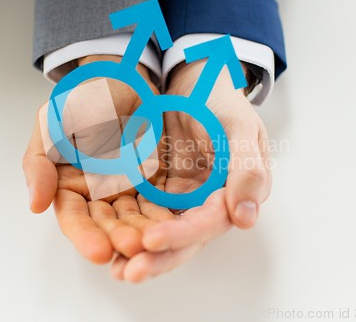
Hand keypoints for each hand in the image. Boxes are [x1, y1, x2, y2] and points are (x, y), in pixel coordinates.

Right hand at [22, 55, 174, 263]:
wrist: (119, 82)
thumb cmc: (80, 102)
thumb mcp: (50, 127)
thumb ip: (40, 164)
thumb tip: (35, 204)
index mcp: (70, 187)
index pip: (75, 218)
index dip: (85, 236)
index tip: (99, 252)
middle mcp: (98, 195)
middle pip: (107, 224)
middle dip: (119, 238)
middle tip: (133, 247)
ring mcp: (128, 190)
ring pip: (135, 218)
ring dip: (144, 233)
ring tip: (154, 242)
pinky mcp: (153, 181)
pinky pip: (159, 202)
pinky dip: (165, 216)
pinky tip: (173, 226)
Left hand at [111, 60, 271, 281]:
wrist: (195, 84)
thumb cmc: (221, 101)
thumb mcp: (239, 126)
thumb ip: (247, 168)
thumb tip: (245, 218)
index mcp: (234, 192)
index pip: (209, 221)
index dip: (182, 234)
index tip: (152, 240)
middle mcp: (208, 203)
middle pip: (184, 238)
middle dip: (158, 257)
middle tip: (128, 271)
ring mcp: (183, 198)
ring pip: (162, 231)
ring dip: (140, 252)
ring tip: (114, 268)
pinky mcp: (160, 190)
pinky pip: (144, 213)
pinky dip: (129, 228)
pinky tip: (108, 242)